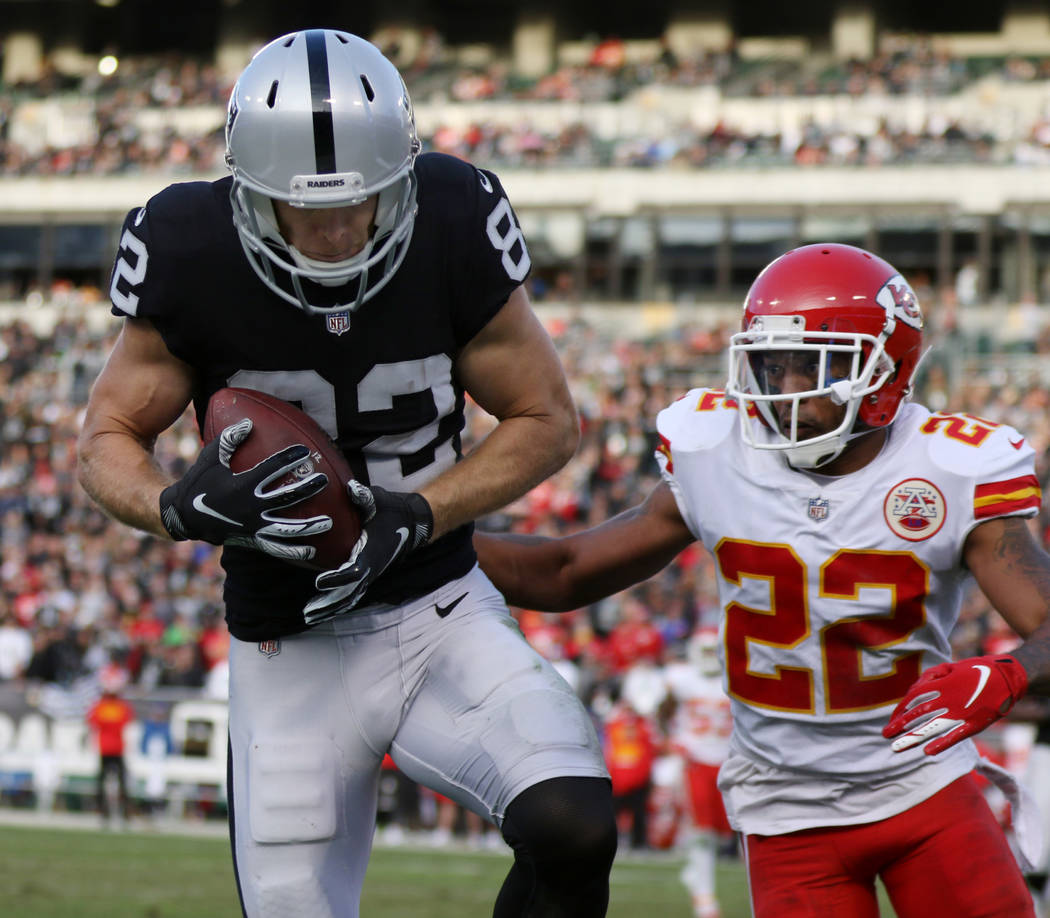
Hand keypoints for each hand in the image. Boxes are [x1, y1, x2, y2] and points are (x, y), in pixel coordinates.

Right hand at [159, 418, 331, 561]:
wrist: (183, 516)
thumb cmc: (200, 482)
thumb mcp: (210, 458)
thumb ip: (228, 440)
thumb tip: (248, 422)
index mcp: (242, 485)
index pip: (271, 469)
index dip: (288, 459)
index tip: (304, 451)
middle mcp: (250, 507)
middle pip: (286, 497)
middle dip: (308, 488)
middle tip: (324, 480)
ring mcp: (253, 526)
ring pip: (286, 527)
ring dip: (309, 526)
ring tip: (328, 521)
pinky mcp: (252, 540)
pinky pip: (276, 548)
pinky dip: (293, 551)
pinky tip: (311, 551)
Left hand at [303, 482, 432, 624]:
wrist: (412, 523)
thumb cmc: (392, 511)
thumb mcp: (380, 500)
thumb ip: (365, 497)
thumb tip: (351, 488)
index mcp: (372, 553)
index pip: (354, 571)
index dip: (337, 578)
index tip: (320, 582)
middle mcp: (371, 568)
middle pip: (349, 592)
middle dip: (329, 603)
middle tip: (309, 612)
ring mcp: (370, 574)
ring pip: (350, 597)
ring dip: (331, 607)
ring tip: (310, 616)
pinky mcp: (367, 574)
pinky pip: (352, 594)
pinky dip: (338, 603)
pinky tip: (322, 610)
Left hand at [883, 654, 1028, 755]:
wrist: (1006, 677)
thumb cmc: (974, 670)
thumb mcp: (949, 668)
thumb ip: (929, 679)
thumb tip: (913, 690)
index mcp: (940, 684)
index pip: (913, 699)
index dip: (900, 710)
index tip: (891, 720)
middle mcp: (948, 700)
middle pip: (918, 714)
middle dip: (900, 725)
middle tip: (885, 735)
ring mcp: (961, 713)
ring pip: (932, 727)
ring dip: (913, 738)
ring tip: (897, 747)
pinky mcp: (974, 724)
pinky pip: (955, 736)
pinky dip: (942, 744)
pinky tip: (927, 752)